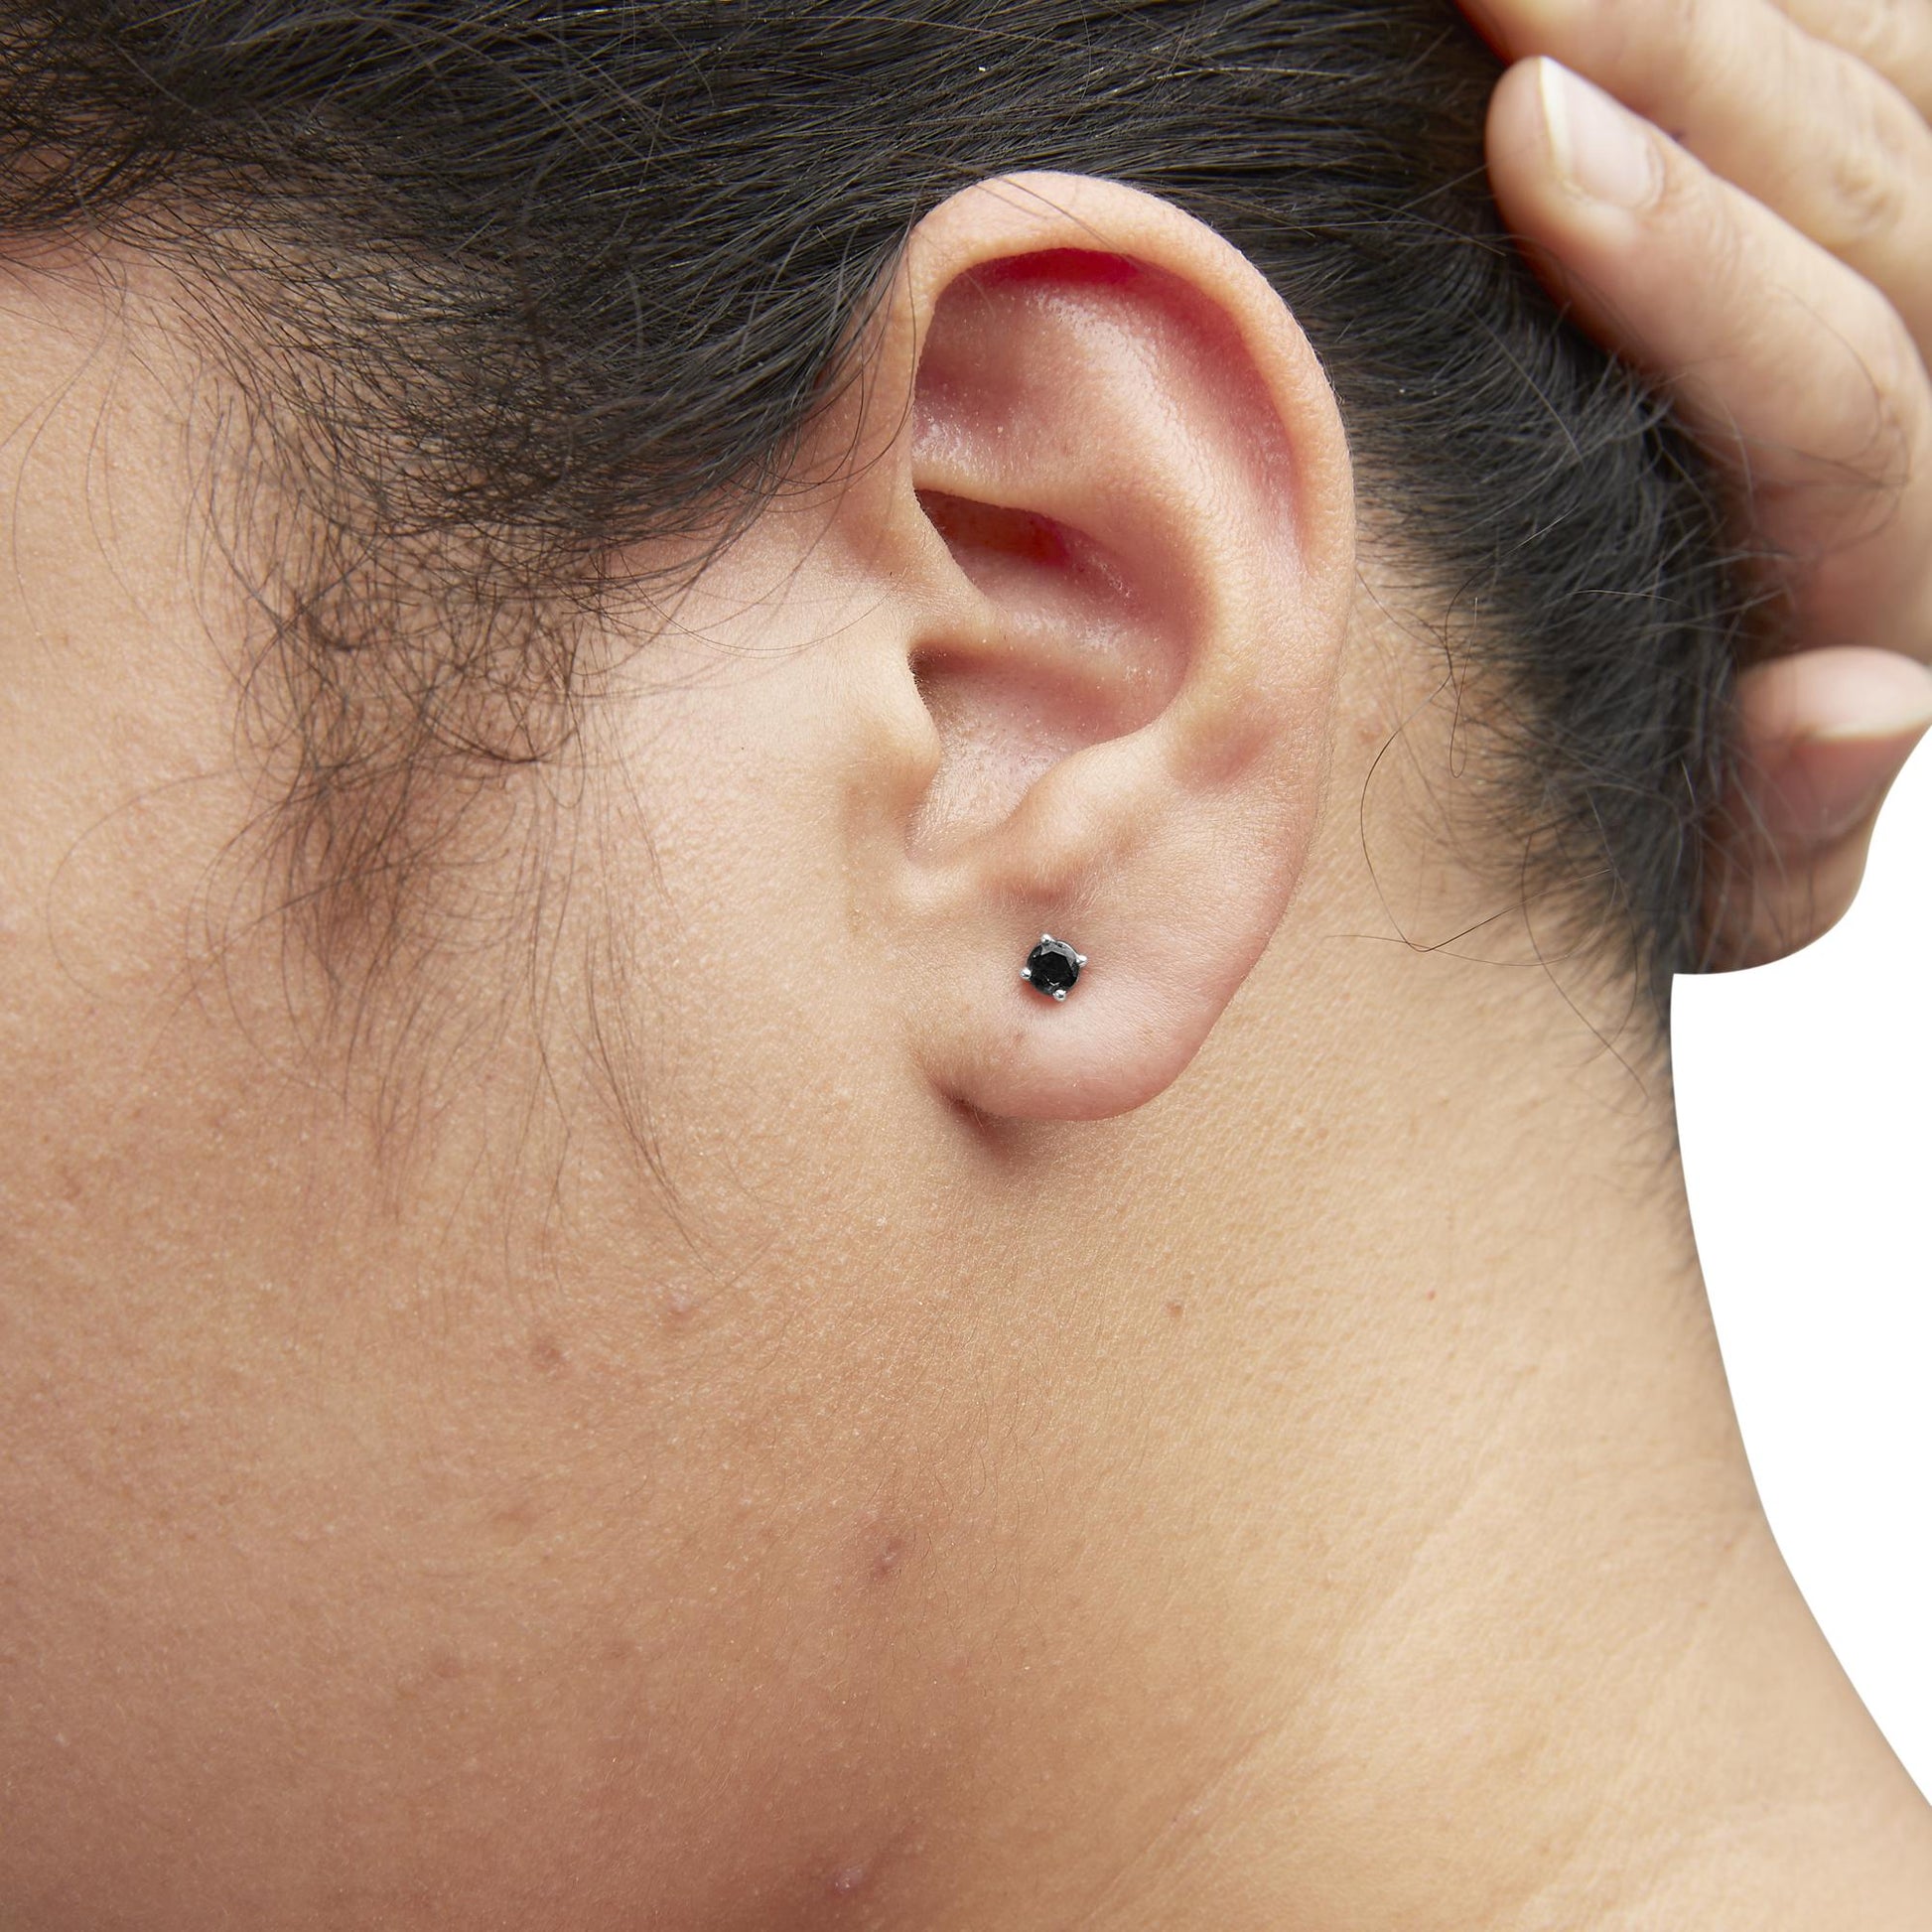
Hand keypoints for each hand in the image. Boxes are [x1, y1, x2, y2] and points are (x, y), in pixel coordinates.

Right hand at [1462, 0, 1931, 962]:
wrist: (1715, 685)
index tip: (1523, 140)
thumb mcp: (1719, 874)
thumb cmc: (1681, 788)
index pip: (1847, 410)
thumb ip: (1773, 838)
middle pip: (1890, 208)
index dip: (1698, 272)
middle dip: (1693, 77)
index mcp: (1917, 593)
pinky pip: (1904, 47)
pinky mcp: (1922, 208)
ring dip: (1726, 7)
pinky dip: (1787, 5)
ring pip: (1912, 88)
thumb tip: (1862, 702)